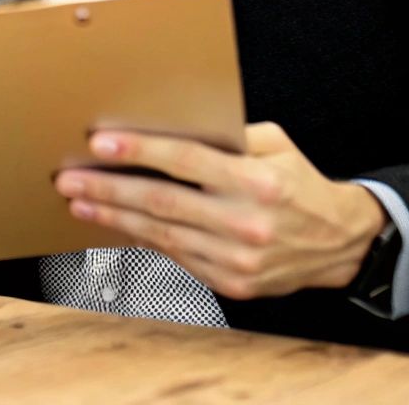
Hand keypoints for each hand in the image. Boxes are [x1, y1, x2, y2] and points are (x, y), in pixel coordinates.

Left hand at [54, 122, 385, 299]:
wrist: (338, 243)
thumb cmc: (299, 185)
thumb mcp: (276, 147)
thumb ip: (228, 137)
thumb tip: (171, 125)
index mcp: (259, 182)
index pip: (187, 162)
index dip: (140, 152)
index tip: (100, 144)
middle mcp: (247, 223)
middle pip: (163, 202)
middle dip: (110, 190)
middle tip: (71, 180)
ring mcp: (238, 259)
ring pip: (162, 234)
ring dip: (115, 218)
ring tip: (81, 203)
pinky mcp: (232, 282)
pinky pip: (176, 257)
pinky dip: (141, 240)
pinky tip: (116, 225)